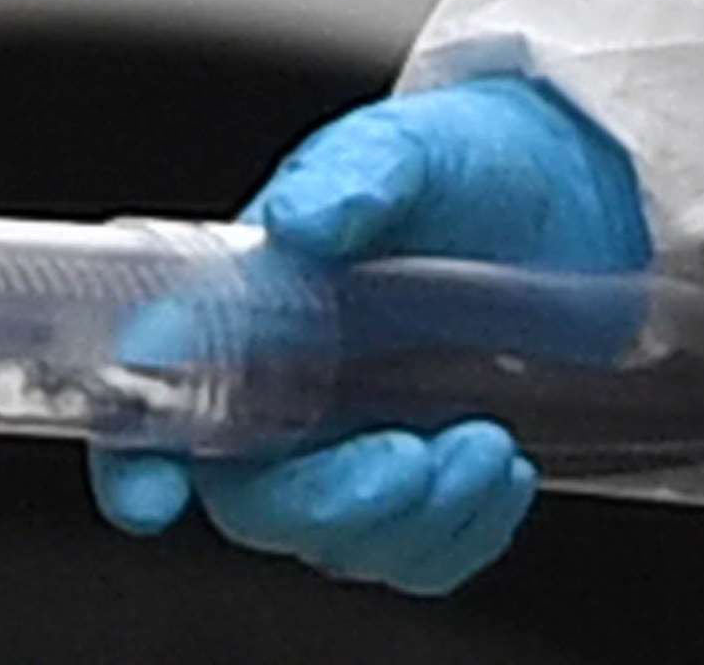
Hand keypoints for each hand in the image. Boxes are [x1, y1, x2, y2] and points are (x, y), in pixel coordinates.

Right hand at [88, 75, 650, 594]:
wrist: (569, 189)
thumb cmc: (459, 165)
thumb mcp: (404, 150)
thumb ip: (349, 180)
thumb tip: (301, 218)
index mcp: (246, 312)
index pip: (153, 402)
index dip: (134, 457)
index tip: (154, 492)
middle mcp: (285, 391)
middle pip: (254, 498)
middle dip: (326, 503)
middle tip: (405, 459)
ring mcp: (353, 440)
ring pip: (341, 540)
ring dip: (414, 517)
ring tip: (485, 442)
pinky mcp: (424, 476)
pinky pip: (421, 553)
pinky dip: (465, 530)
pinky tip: (501, 465)